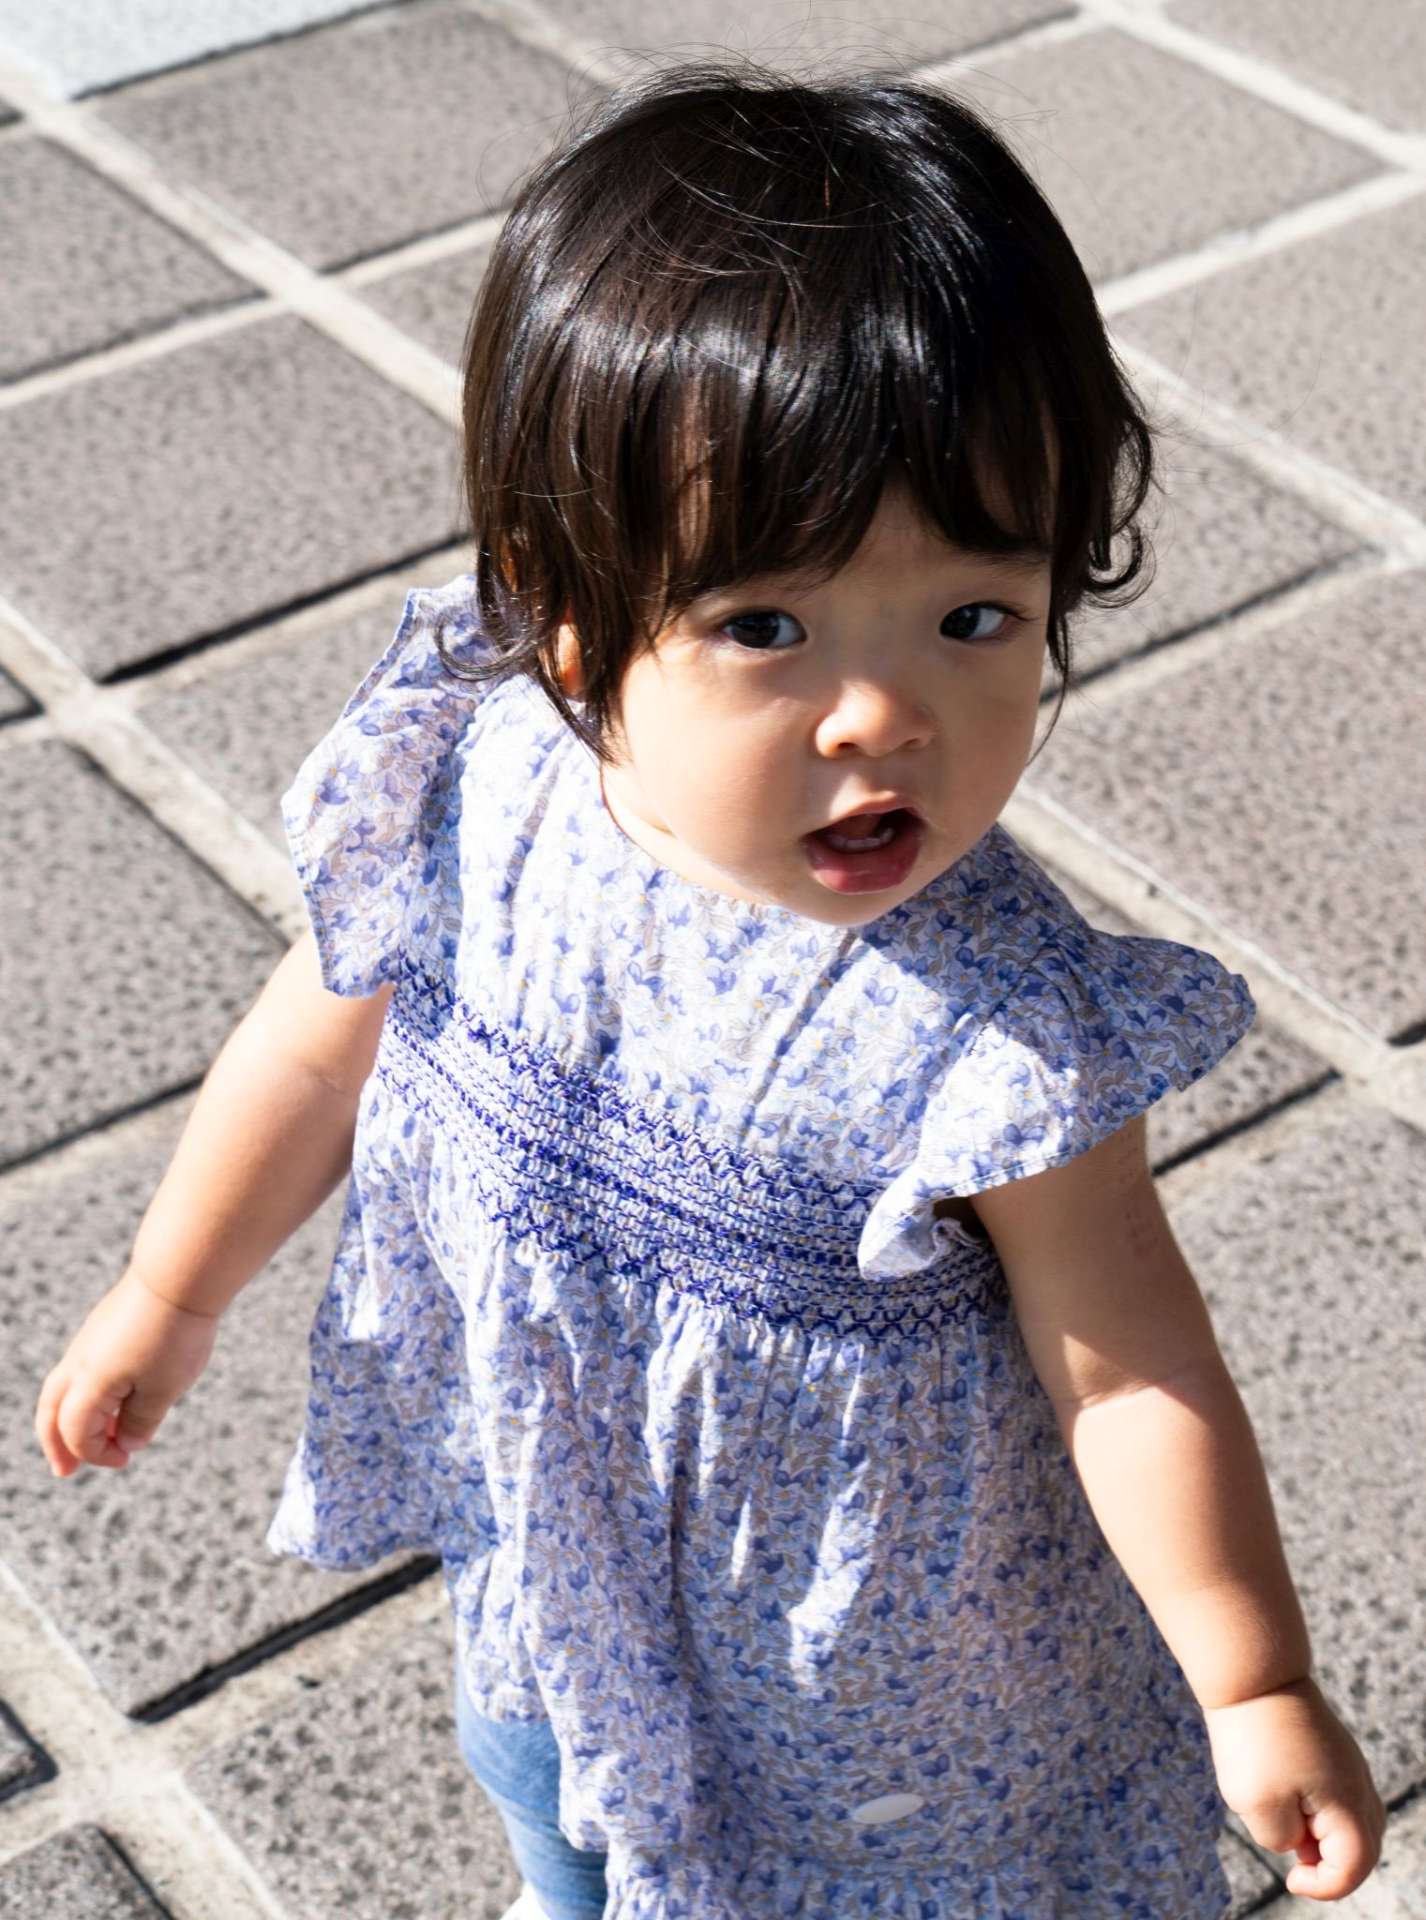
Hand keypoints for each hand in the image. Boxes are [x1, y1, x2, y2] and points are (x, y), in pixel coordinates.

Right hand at [34, 1266, 220, 1475]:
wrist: (180, 1275)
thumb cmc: (174, 1334)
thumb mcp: (163, 1390)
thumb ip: (140, 1422)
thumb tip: (125, 1442)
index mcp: (89, 1383)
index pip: (76, 1432)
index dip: (96, 1453)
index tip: (125, 1458)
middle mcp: (80, 1361)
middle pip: (52, 1411)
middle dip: (56, 1444)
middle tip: (63, 1470)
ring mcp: (89, 1340)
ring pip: (63, 1387)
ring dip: (69, 1418)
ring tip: (87, 1438)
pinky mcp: (104, 1325)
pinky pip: (82, 1368)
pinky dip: (87, 1393)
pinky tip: (112, 1399)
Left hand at [1204, 1677, 1384, 1900]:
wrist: (1251, 1671)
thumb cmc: (1252, 1738)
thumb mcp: (1257, 1805)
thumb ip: (1281, 1838)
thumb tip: (1293, 1837)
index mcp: (1348, 1803)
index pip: (1354, 1868)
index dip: (1324, 1887)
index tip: (1290, 1878)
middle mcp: (1357, 1783)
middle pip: (1364, 1847)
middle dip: (1331, 1865)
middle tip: (1294, 1861)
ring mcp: (1345, 1761)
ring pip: (1351, 1819)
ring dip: (1323, 1836)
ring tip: (1285, 1825)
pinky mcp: (1328, 1746)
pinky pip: (1335, 1793)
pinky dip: (1316, 1809)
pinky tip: (1282, 1795)